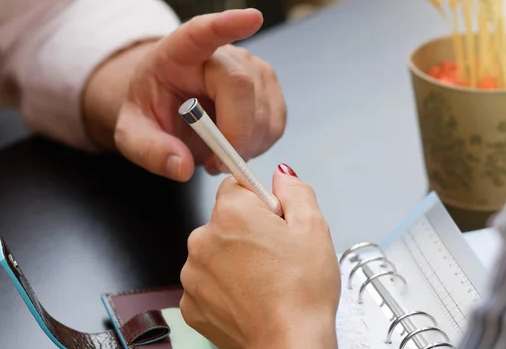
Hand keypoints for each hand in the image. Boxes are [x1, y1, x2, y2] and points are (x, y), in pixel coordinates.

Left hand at [82, 9, 286, 179]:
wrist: (172, 106)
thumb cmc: (154, 111)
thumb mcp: (133, 134)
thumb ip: (150, 150)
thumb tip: (182, 166)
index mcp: (182, 52)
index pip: (205, 32)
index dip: (229, 25)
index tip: (252, 18)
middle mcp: (225, 54)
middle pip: (243, 89)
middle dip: (234, 136)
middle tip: (212, 164)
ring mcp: (254, 68)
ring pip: (265, 114)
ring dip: (245, 147)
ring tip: (217, 152)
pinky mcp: (270, 88)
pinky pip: (276, 125)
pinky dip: (258, 146)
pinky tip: (235, 144)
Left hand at [179, 164, 339, 348]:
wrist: (290, 345)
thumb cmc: (302, 292)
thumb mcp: (313, 226)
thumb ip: (295, 190)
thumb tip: (282, 174)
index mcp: (231, 213)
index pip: (237, 186)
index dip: (262, 202)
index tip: (275, 220)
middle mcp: (203, 239)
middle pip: (226, 219)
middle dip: (249, 230)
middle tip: (278, 254)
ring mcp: (193, 274)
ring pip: (216, 252)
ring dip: (236, 259)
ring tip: (267, 279)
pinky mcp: (192, 304)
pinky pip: (208, 282)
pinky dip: (226, 287)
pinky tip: (251, 297)